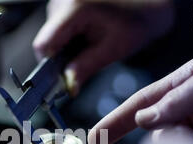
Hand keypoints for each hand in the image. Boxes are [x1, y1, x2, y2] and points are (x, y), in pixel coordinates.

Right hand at [33, 0, 173, 94]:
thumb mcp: (113, 49)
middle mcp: (62, 0)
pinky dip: (70, 37)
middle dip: (62, 57)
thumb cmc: (137, 21)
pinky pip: (58, 27)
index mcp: (74, 9)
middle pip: (47, 41)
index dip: (49, 65)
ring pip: (51, 35)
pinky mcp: (63, 2)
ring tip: (92, 42)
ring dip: (67, 46)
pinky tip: (88, 34)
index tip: (61, 78)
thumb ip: (86, 67)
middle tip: (86, 58)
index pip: (43, 45)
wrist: (148, 1)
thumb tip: (67, 87)